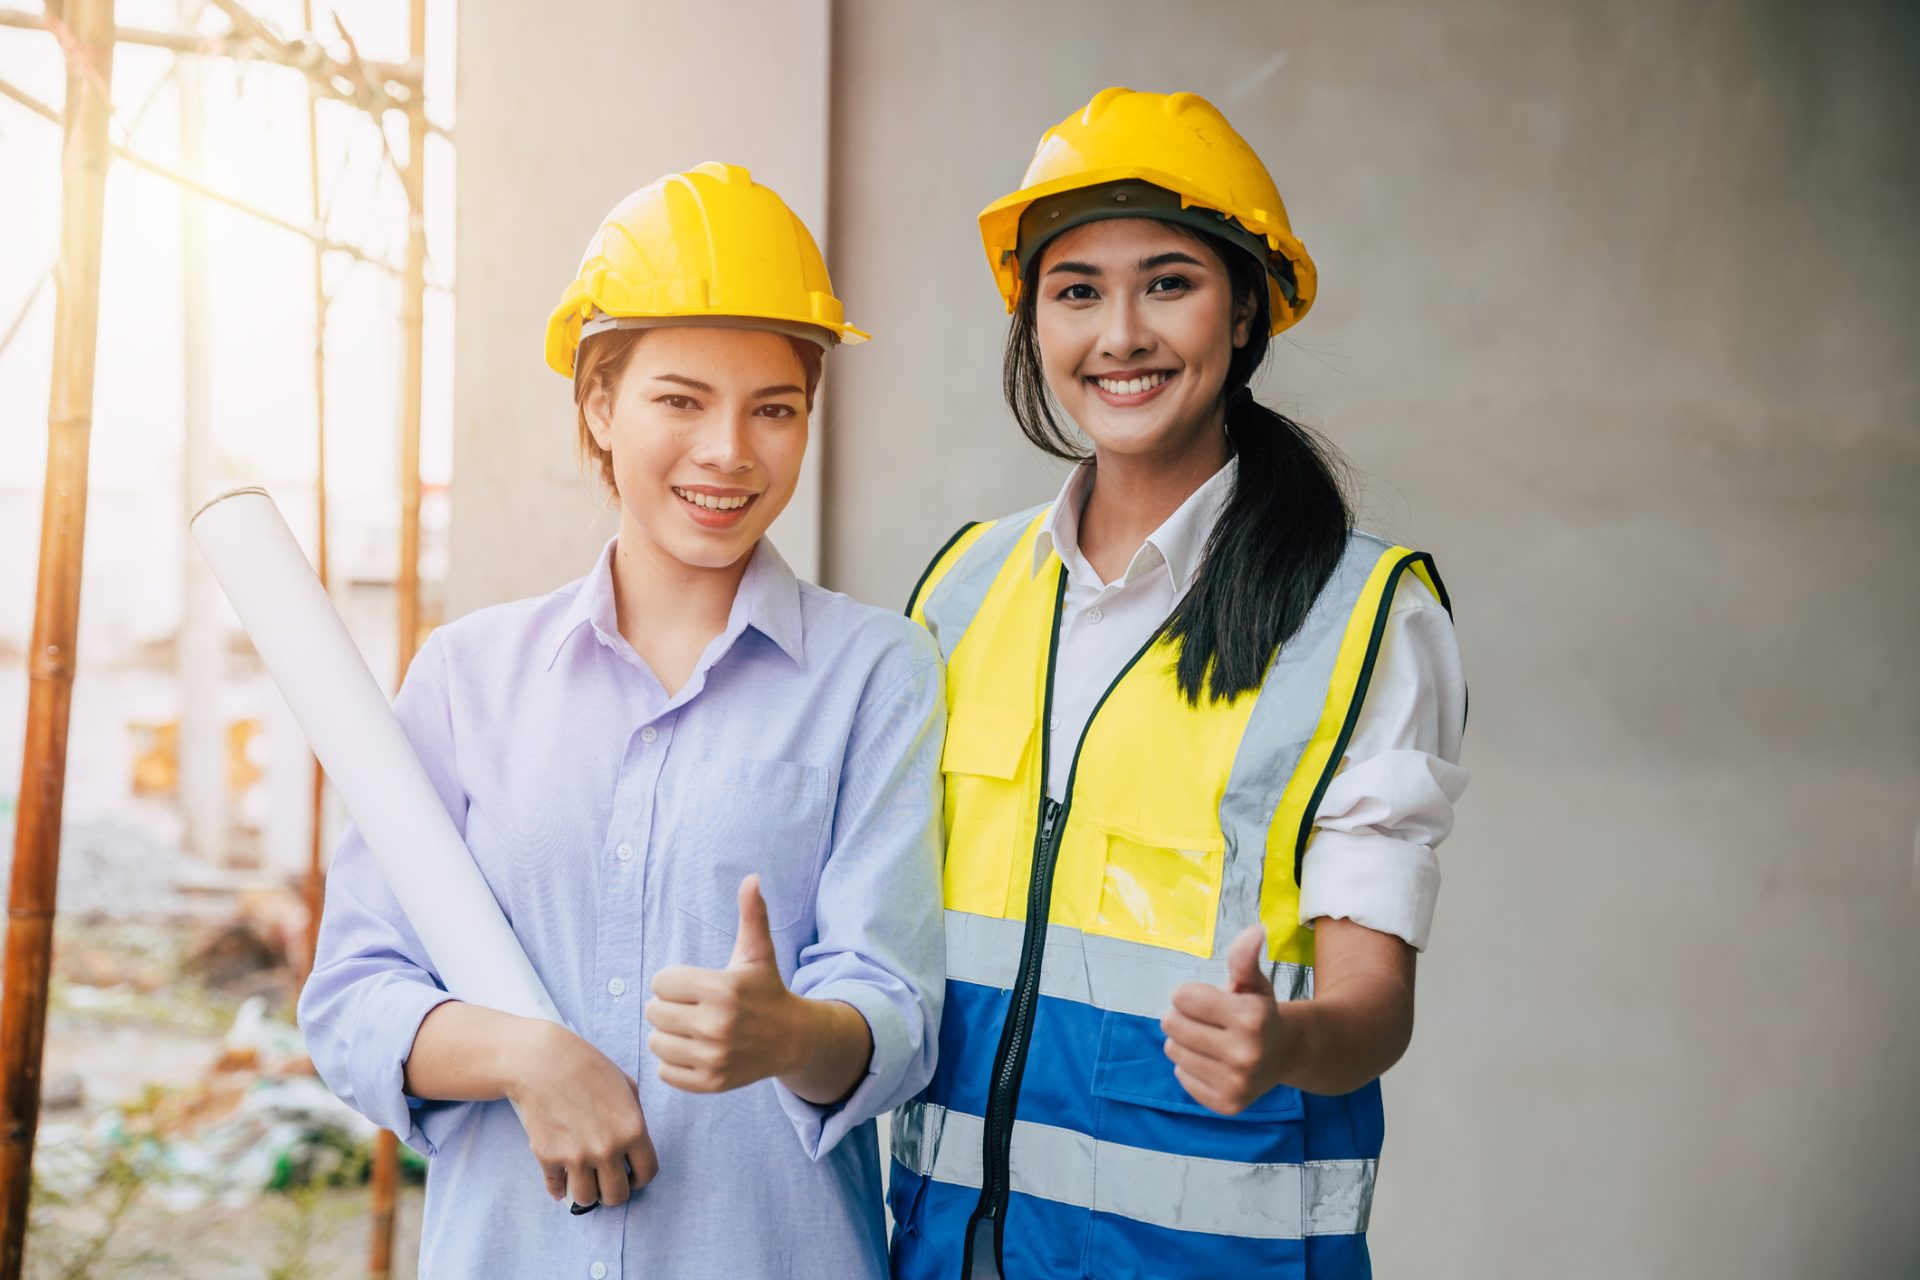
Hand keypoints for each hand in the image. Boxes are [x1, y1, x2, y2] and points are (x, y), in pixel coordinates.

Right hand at [504, 1020, 658, 1207]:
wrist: (544, 1061)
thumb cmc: (588, 1069)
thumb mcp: (627, 1088)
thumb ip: (635, 1121)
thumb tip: (632, 1153)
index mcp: (633, 1130)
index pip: (647, 1174)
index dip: (640, 1178)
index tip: (630, 1176)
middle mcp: (607, 1148)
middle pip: (616, 1195)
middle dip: (612, 1190)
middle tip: (605, 1179)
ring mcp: (576, 1156)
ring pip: (586, 1199)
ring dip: (586, 1191)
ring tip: (584, 1178)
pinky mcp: (548, 1158)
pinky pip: (556, 1189)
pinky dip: (558, 1186)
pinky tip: (560, 1176)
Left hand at [646, 875, 801, 1092]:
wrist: (793, 1039)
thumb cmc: (766, 990)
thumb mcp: (758, 953)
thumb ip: (751, 914)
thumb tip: (752, 877)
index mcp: (722, 989)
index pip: (661, 982)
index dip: (675, 981)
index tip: (696, 986)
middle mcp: (717, 1025)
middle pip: (653, 1012)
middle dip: (670, 1007)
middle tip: (693, 1008)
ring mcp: (713, 1057)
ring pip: (656, 1042)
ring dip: (669, 1035)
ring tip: (693, 1029)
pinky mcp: (710, 1083)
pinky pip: (664, 1072)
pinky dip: (674, 1063)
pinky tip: (695, 1051)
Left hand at [1159, 923, 1292, 1115]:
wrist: (1285, 1054)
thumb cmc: (1259, 1012)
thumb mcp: (1253, 982)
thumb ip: (1245, 957)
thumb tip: (1254, 929)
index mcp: (1251, 1018)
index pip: (1182, 997)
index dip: (1190, 994)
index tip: (1208, 1000)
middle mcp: (1245, 1054)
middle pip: (1171, 1024)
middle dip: (1183, 1017)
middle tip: (1206, 1021)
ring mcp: (1236, 1083)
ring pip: (1173, 1050)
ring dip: (1184, 1042)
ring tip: (1210, 1041)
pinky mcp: (1226, 1104)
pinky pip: (1181, 1076)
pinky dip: (1191, 1067)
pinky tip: (1214, 1063)